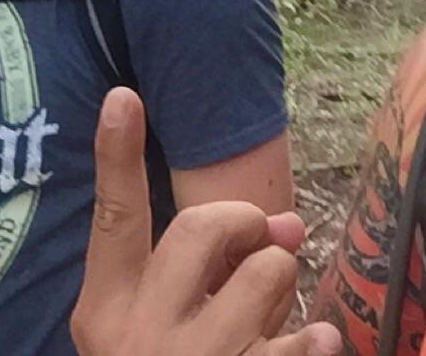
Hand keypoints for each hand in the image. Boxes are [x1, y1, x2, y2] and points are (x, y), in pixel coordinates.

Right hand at [71, 87, 341, 355]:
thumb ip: (202, 268)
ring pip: (268, 270)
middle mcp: (142, 339)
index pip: (114, 221)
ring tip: (265, 319)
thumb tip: (287, 222)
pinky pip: (308, 338)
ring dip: (282, 285)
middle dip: (245, 223)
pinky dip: (317, 341)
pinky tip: (306, 350)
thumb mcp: (154, 330)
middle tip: (257, 245)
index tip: (124, 95)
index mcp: (108, 315)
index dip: (116, 156)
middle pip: (205, 226)